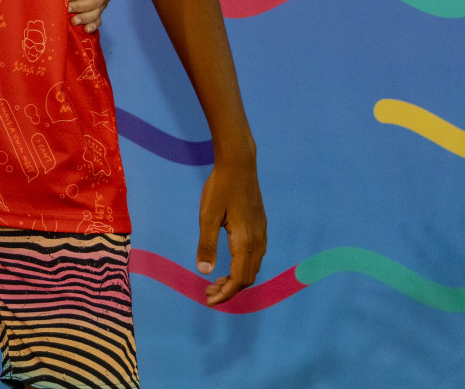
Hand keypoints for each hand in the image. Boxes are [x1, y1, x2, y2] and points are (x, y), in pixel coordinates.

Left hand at [67, 0, 115, 31]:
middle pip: (96, 2)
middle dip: (80, 6)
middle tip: (66, 8)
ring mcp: (103, 2)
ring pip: (96, 12)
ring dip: (85, 18)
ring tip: (73, 21)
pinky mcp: (98, 11)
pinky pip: (98, 20)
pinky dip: (93, 25)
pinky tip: (85, 29)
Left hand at [196, 156, 265, 304]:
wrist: (239, 166)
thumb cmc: (220, 189)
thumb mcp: (207, 216)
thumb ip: (206, 245)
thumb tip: (204, 272)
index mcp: (245, 242)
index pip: (238, 279)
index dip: (225, 294)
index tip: (209, 300)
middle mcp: (258, 242)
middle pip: (247, 277)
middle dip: (229, 289)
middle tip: (208, 292)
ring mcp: (262, 234)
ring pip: (252, 267)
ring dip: (235, 279)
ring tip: (215, 280)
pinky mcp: (260, 227)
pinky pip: (255, 256)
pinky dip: (242, 267)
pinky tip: (227, 262)